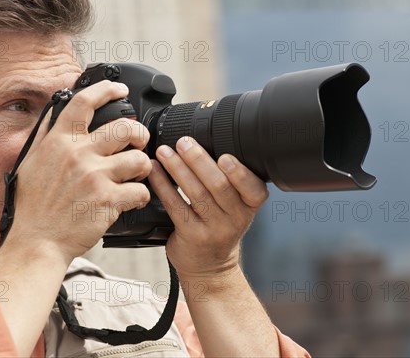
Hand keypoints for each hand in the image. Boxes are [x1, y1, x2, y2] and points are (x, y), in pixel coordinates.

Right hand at [9, 81, 151, 260]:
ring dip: (143, 167)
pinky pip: (141, 190)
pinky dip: (141, 195)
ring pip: (139, 159)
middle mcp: (78, 155)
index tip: (119, 88)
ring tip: (137, 174)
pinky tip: (133, 199)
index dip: (107, 89)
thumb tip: (56, 112)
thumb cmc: (34, 206)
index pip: (85, 102)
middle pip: (125, 127)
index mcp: (59, 142)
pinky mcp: (108, 201)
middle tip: (139, 142)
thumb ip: (46, 136)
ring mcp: (94, 177)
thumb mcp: (30, 163)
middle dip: (139, 133)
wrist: (37, 241)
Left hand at [148, 136, 268, 279]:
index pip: (253, 189)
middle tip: (185, 142)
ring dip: (178, 169)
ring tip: (165, 151)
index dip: (240, 173)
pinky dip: (163, 185)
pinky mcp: (191, 236)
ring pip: (196, 194)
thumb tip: (205, 142)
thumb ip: (230, 181)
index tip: (225, 156)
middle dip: (199, 161)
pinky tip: (155, 172)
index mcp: (249, 207)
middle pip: (219, 186)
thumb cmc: (220, 229)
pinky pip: (176, 206)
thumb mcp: (236, 207)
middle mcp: (235, 219)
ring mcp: (213, 230)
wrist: (210, 268)